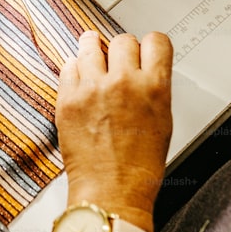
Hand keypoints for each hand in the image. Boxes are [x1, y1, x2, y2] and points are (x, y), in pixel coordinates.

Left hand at [57, 31, 172, 225]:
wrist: (112, 191)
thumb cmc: (139, 165)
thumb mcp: (163, 120)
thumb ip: (153, 87)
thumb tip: (143, 68)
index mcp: (154, 87)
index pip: (155, 41)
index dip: (151, 45)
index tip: (145, 48)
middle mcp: (123, 82)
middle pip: (122, 40)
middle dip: (122, 50)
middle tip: (118, 61)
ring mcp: (92, 88)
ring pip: (90, 44)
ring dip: (93, 50)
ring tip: (93, 57)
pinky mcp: (68, 98)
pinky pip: (68, 65)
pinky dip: (74, 70)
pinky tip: (80, 80)